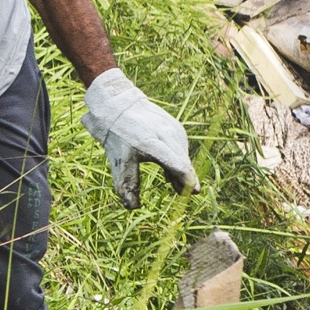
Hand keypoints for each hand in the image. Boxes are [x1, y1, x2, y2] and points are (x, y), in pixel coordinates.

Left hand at [82, 67, 195, 198]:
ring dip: (181, 169)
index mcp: (153, 143)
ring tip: (176, 186)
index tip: (193, 192)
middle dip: (186, 178)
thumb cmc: (117, 134)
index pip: (177, 164)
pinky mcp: (173, 125)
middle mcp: (167, 134)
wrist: (118, 102)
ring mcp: (172, 128)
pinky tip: (172, 169)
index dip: (186, 180)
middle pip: (183, 161)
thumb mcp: (119, 161)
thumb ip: (127, 184)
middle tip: (185, 194)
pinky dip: (178, 158)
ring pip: (183, 153)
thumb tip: (133, 207)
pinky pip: (180, 145)